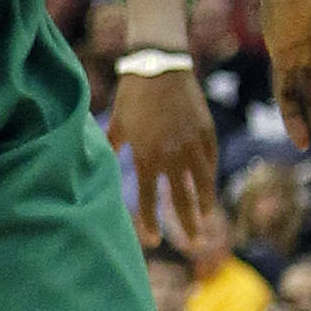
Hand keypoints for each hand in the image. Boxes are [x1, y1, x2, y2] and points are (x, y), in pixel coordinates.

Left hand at [110, 67, 220, 249]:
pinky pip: (211, 161)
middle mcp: (172, 155)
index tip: (152, 241)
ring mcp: (192, 144)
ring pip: (203, 184)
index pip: (149, 198)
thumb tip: (100, 162)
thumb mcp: (117, 123)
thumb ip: (112, 147)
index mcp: (147, 155)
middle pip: (182, 199)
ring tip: (205, 222)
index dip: (150, 222)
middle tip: (193, 244)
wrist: (159, 66)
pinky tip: (209, 188)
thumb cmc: (132, 94)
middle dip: (186, 225)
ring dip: (204, 206)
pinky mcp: (207, 132)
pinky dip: (210, 177)